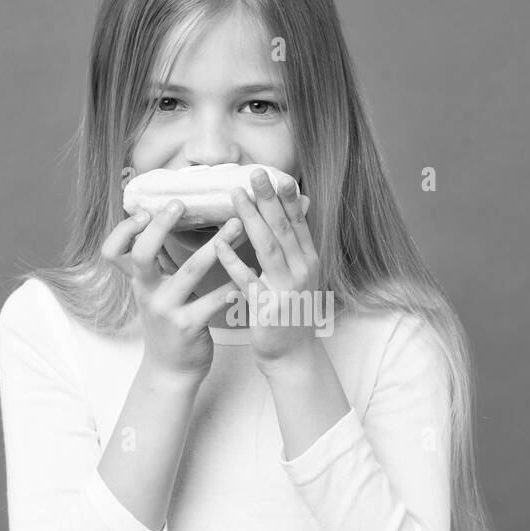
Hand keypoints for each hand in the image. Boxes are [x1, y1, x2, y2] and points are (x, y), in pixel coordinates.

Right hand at [101, 200, 243, 384]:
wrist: (172, 370)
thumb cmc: (169, 322)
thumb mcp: (154, 291)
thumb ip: (157, 262)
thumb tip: (162, 221)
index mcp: (138, 281)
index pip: (113, 251)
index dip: (124, 230)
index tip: (144, 211)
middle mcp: (147, 292)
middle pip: (143, 254)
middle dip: (161, 226)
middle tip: (180, 204)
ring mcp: (166, 310)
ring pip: (190, 270)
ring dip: (217, 245)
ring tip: (237, 227)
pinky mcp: (189, 326)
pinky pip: (215, 300)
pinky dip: (234, 284)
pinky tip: (253, 272)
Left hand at [212, 168, 321, 368]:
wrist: (293, 357)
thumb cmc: (291, 313)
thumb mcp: (300, 277)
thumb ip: (295, 246)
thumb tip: (295, 210)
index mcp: (309, 261)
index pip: (299, 223)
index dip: (287, 198)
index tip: (278, 175)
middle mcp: (302, 272)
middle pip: (284, 229)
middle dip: (269, 199)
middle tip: (255, 173)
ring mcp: (286, 290)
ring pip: (269, 248)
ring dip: (251, 219)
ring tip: (236, 195)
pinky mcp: (267, 308)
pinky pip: (248, 281)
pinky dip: (234, 261)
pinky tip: (220, 245)